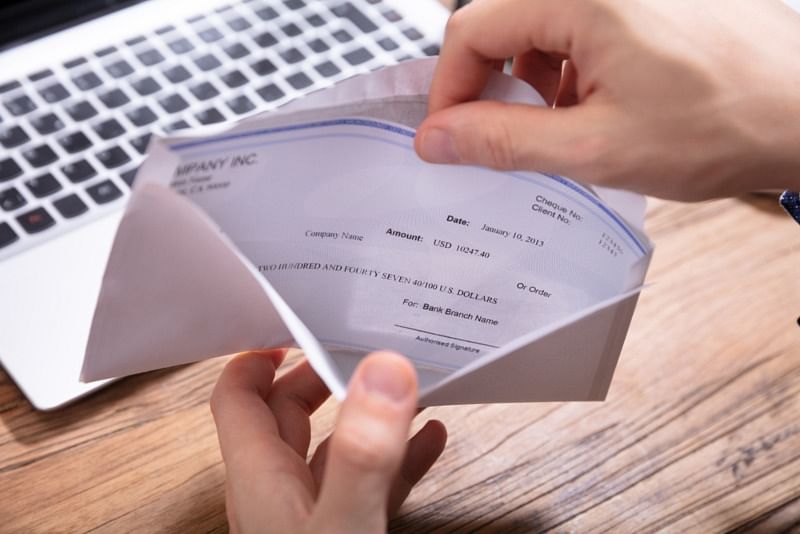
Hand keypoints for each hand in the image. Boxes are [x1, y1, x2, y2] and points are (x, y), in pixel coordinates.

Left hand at [210, 350, 446, 533]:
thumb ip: (362, 451)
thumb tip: (384, 371)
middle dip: (321, 375)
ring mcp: (309, 514)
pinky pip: (366, 484)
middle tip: (360, 347)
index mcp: (260, 479)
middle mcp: (277, 493)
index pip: (239, 398)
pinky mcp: (344, 531)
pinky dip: (395, 458)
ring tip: (406, 387)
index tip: (297, 326)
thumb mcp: (343, 522)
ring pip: (331, 448)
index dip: (259, 357)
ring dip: (366, 415)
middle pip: (286, 415)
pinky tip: (427, 442)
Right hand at [415, 0, 799, 199]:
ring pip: (541, 30)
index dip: (450, 89)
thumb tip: (438, 138)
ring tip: (569, 128)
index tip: (450, 135)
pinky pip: (580, 28)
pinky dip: (572, 73)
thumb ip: (503, 141)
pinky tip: (599, 109)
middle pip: (503, 25)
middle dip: (495, 88)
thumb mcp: (595, 146)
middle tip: (510, 138)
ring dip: (535, 84)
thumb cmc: (726, 123)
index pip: (470, 29)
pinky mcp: (644, 3)